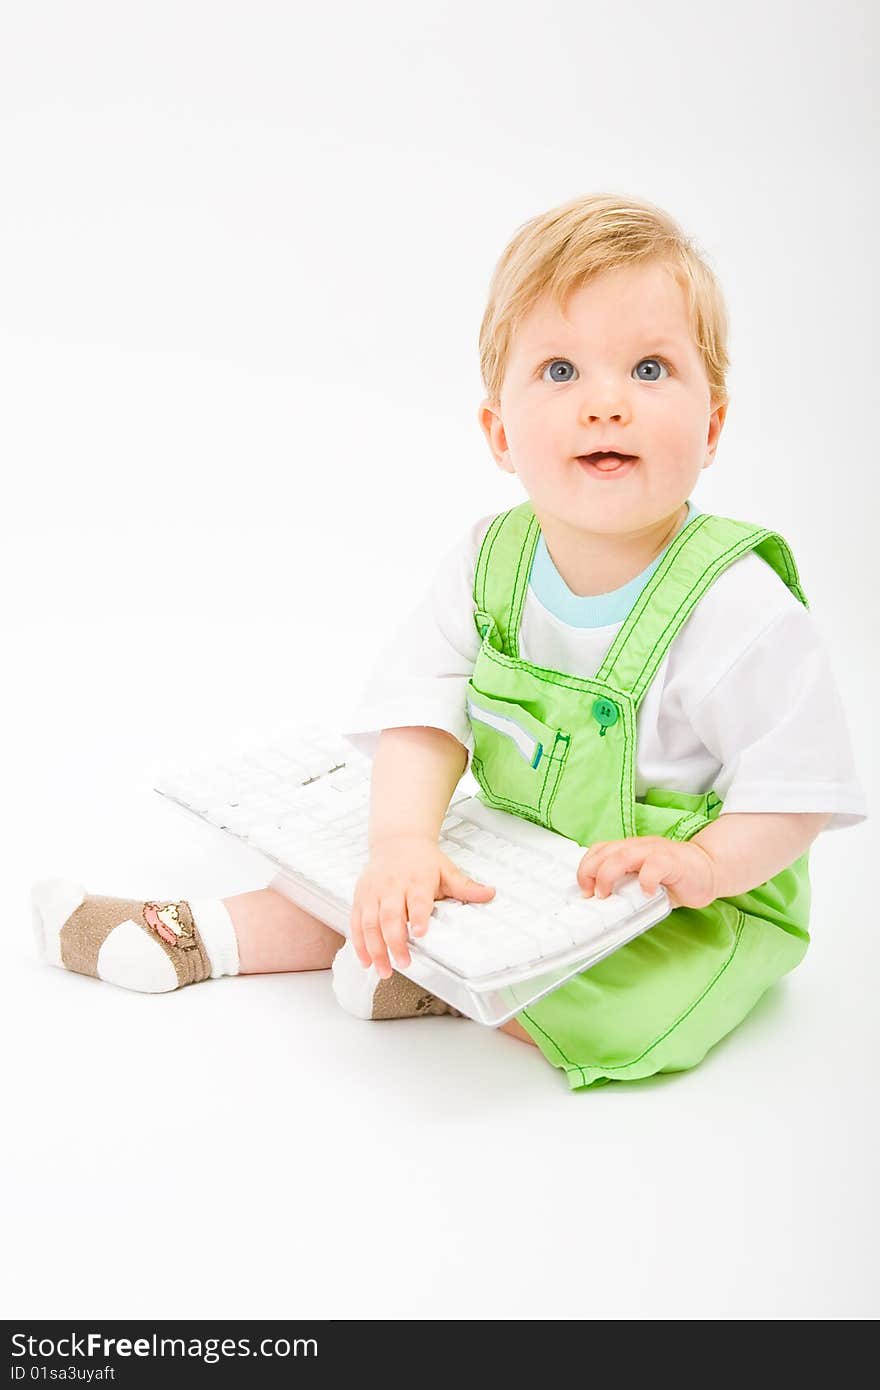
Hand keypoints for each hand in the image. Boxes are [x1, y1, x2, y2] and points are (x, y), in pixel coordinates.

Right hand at [350, 834, 494, 978]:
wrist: (397, 840)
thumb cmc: (423, 860)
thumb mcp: (447, 870)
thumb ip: (466, 887)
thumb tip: (490, 893)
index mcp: (416, 879)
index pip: (417, 900)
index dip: (417, 916)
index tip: (419, 933)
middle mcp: (392, 886)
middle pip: (390, 916)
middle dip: (394, 942)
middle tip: (403, 963)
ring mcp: (373, 892)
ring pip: (369, 922)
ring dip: (375, 948)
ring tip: (383, 970)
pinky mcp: (360, 897)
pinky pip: (355, 922)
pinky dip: (359, 943)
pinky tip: (365, 960)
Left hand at [576, 835, 717, 910]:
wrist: (710, 868)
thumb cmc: (675, 877)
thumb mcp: (643, 879)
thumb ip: (626, 885)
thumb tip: (602, 904)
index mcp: (630, 849)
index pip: (600, 850)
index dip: (586, 867)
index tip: (583, 889)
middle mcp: (640, 846)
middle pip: (607, 852)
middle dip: (591, 873)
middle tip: (592, 895)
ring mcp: (656, 852)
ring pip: (624, 855)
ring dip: (609, 875)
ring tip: (607, 895)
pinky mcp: (673, 862)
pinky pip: (654, 866)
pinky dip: (645, 880)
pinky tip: (646, 893)